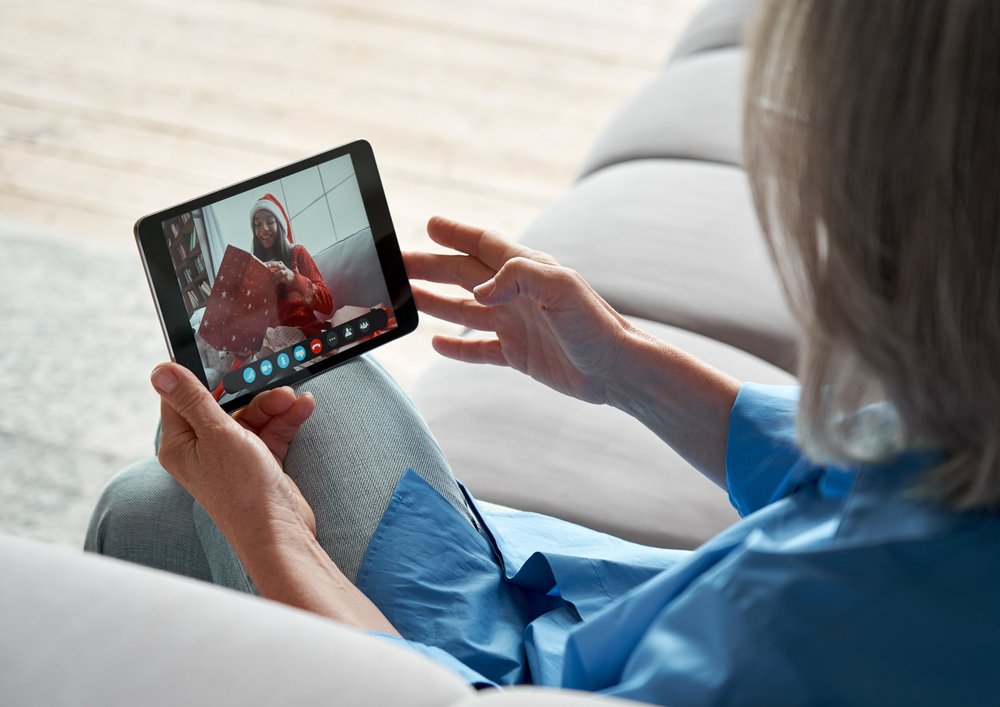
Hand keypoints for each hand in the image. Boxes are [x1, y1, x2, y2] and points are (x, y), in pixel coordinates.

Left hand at [152, 363, 316, 539]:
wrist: (279, 532)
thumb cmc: (241, 491)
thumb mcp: (217, 434)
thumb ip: (193, 399)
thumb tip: (161, 371)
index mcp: (181, 443)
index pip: (182, 398)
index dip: (202, 378)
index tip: (223, 361)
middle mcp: (203, 449)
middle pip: (223, 405)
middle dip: (251, 393)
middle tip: (270, 384)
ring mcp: (232, 457)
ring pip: (251, 416)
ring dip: (274, 405)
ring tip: (292, 400)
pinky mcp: (257, 463)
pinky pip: (269, 431)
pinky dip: (285, 420)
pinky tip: (302, 408)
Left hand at [266, 261, 295, 285]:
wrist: (293, 278)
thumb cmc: (284, 273)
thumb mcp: (279, 269)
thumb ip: (273, 268)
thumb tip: (264, 269)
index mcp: (280, 264)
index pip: (273, 262)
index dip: (268, 263)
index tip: (263, 264)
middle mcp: (283, 267)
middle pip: (277, 265)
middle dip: (272, 265)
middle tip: (267, 267)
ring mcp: (285, 272)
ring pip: (280, 272)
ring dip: (275, 275)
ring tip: (272, 279)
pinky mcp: (286, 278)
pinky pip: (281, 279)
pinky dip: (277, 281)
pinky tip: (274, 283)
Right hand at [403, 216, 635, 404]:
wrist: (616, 371)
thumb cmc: (596, 326)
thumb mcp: (561, 290)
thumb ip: (519, 278)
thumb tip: (480, 290)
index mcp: (527, 270)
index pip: (484, 244)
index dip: (456, 233)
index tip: (430, 225)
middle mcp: (516, 294)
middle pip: (463, 275)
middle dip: (430, 267)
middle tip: (397, 263)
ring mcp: (515, 324)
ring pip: (464, 309)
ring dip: (434, 302)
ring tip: (405, 297)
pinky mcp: (517, 354)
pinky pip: (478, 348)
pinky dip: (456, 347)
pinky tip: (435, 344)